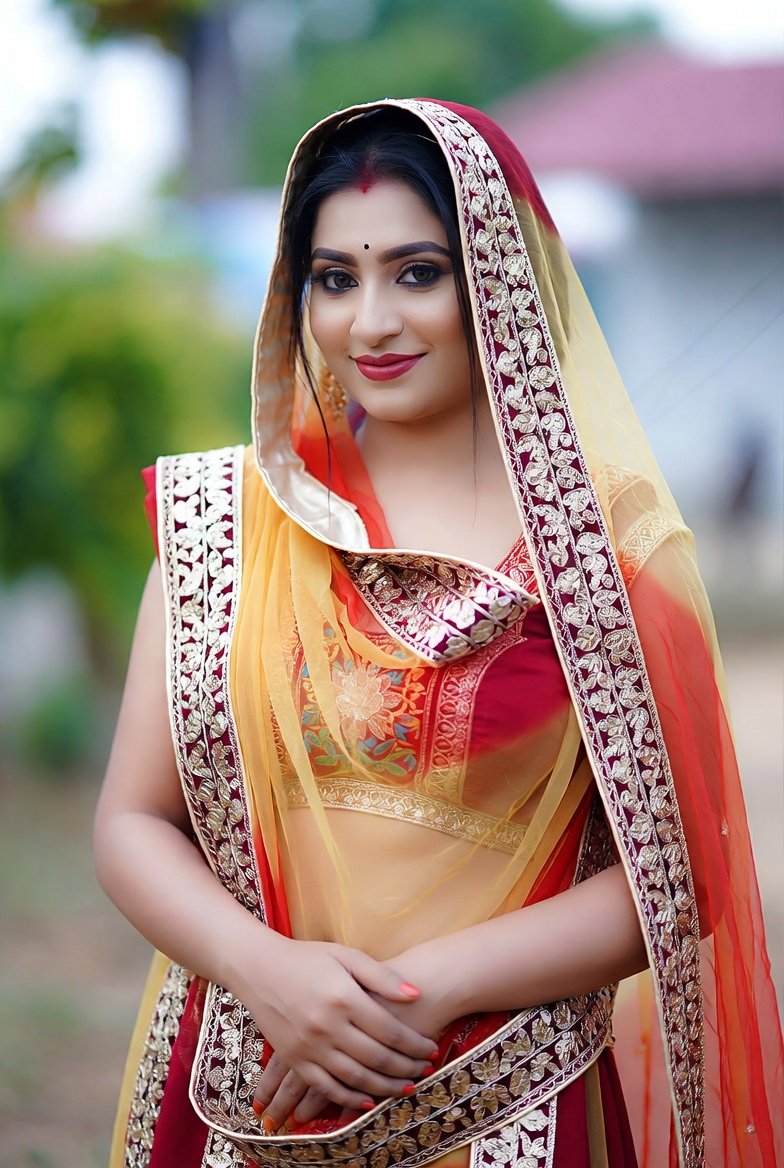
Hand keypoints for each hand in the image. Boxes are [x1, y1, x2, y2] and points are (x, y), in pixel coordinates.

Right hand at [238, 935, 436, 1123]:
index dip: (414, 1044)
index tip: (431, 1048)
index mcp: (343, 997)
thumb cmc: (307, 957)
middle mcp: (327, 1025)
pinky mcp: (294, 1059)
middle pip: (377, 1058)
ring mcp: (309, 1046)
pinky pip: (327, 1087)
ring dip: (386, 1086)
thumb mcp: (346, 956)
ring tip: (407, 1087)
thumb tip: (417, 994)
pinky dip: (350, 1098)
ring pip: (356, 1078)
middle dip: (407, 1067)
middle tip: (426, 1070)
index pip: (389, 1030)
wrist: (258, 967)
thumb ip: (381, 977)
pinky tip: (369, 1100)